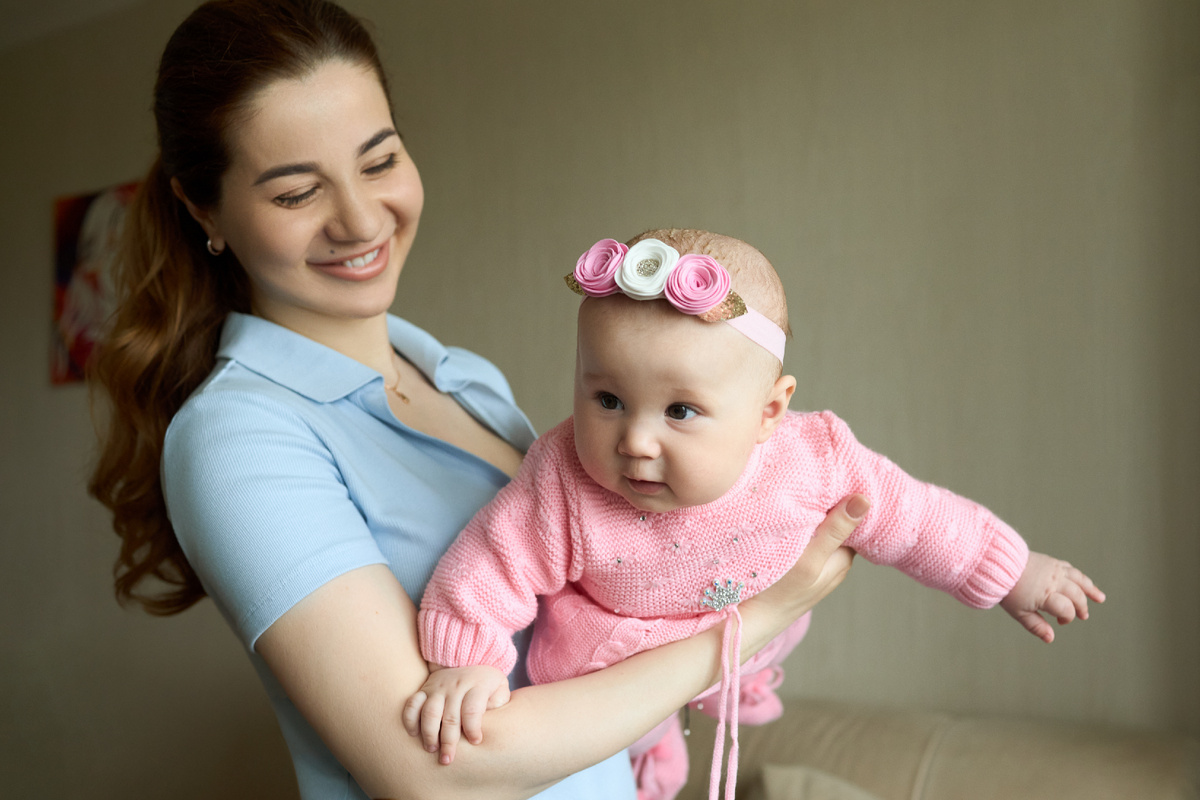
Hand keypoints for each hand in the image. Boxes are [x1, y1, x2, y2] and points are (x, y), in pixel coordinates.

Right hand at [401, 664, 510, 764]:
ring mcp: (438, 686)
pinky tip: (414, 734)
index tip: (475, 742)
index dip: (473, 728)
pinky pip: (412, 703)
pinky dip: (410, 719)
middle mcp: (456, 685)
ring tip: (432, 749)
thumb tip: (492, 726)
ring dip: (429, 733)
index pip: (472, 709)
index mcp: (477, 685)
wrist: (469, 660)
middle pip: (450, 716)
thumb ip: (498, 706)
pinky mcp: (424, 689)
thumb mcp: (500, 690)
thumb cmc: (487, 685)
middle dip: (448, 741)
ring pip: (429, 711)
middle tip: (447, 759)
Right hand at [748, 494, 866, 623]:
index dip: (845, 497)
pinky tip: (787, 521)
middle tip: (811, 483)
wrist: (748, 619)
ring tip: (798, 496)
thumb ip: (836, 530)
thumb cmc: (779, 592)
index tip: (831, 477)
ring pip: (821, 531)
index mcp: (844, 557)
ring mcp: (817, 566)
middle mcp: (835, 562)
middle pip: (837, 524)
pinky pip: (806, 540)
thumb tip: (866, 500)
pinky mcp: (800, 567)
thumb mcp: (810, 558)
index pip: (854, 519)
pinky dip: (800, 528)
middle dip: (828, 505)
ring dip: (812, 516)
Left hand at [1000, 552, 1105, 642]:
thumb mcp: (1019, 612)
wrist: (999, 564)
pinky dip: (1080, 577)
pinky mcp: (1052, 562)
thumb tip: (1050, 639)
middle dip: (1082, 607)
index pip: (1066, 609)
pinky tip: (1084, 582)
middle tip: (1083, 616)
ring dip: (1090, 589)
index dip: (1067, 618)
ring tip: (1100, 598)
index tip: (1060, 623)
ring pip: (1079, 579)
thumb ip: (1036, 626)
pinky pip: (1071, 569)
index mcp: (1046, 595)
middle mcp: (1054, 581)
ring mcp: (1054, 570)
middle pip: (1076, 595)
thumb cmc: (1008, 590)